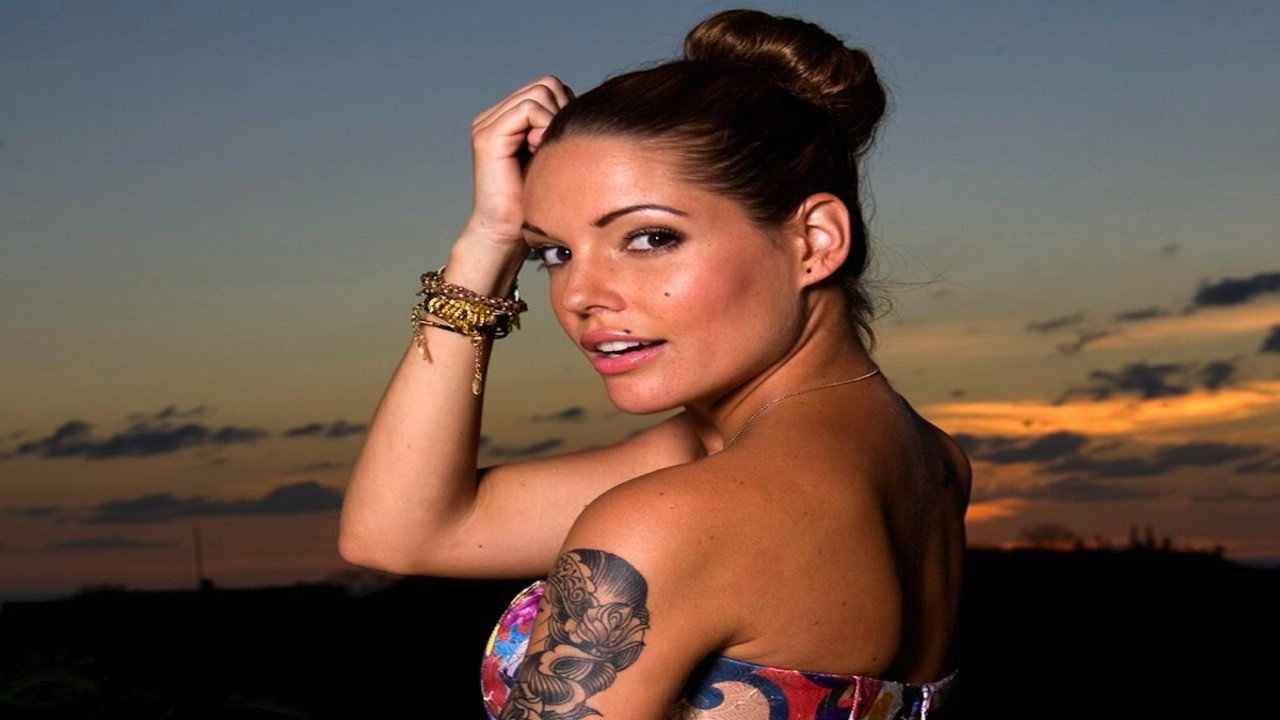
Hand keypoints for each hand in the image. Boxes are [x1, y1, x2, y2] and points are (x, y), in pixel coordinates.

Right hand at [463, 75, 574, 247]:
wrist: (508, 232)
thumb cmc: (535, 202)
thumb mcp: (554, 156)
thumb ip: (560, 127)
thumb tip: (587, 105)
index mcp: (508, 119)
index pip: (549, 89)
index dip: (565, 109)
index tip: (564, 143)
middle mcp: (494, 116)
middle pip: (547, 85)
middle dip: (562, 110)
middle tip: (557, 145)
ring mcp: (487, 124)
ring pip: (539, 92)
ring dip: (553, 119)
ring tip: (546, 150)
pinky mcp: (487, 136)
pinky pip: (528, 109)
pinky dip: (544, 124)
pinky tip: (540, 150)